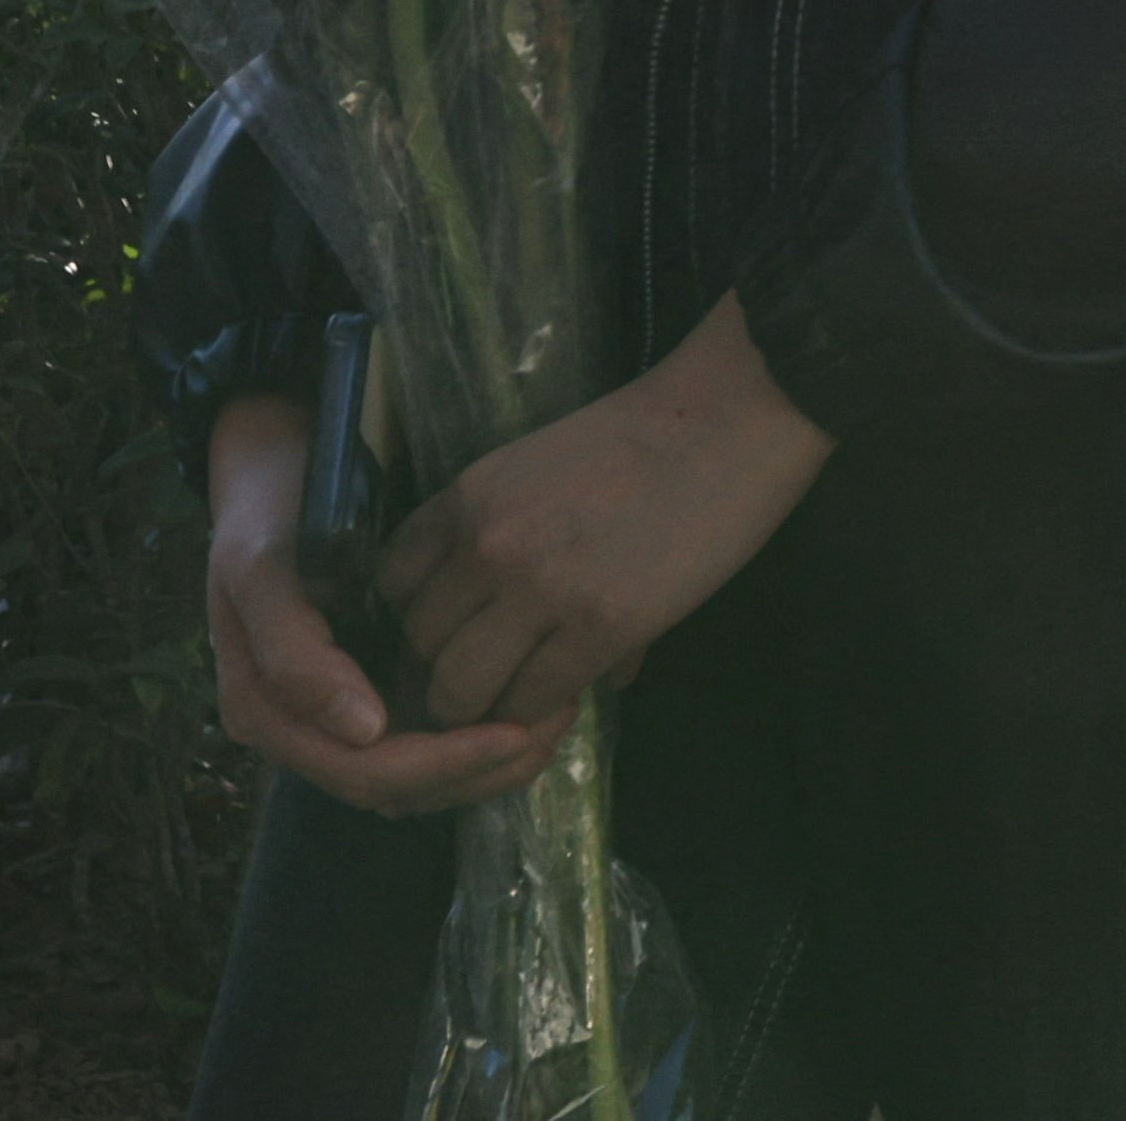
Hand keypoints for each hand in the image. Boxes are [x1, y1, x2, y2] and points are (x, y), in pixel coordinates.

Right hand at [201, 396, 561, 817]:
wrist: (276, 470)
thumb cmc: (272, 514)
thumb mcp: (264, 570)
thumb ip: (295, 654)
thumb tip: (364, 731)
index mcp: (267, 712)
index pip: (366, 772)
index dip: (442, 763)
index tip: (517, 731)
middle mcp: (302, 729)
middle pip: (400, 787)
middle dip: (480, 767)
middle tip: (557, 722)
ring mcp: (335, 714)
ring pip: (419, 777)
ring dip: (488, 761)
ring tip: (558, 713)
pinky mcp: (370, 692)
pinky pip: (427, 739)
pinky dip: (479, 734)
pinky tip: (534, 698)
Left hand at [380, 298, 828, 734]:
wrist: (733, 416)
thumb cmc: (649, 431)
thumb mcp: (543, 465)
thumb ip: (505, 531)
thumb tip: (500, 610)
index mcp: (468, 498)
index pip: (392, 585)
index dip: (418, 618)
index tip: (454, 629)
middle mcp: (486, 546)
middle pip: (419, 646)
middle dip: (448, 669)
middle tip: (489, 677)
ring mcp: (540, 589)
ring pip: (461, 689)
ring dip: (486, 706)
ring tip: (522, 697)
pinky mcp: (601, 626)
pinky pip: (535, 698)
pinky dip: (543, 710)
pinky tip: (569, 694)